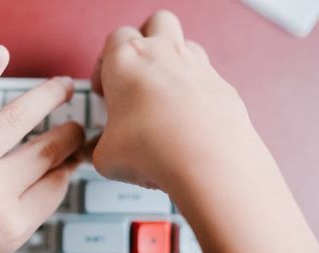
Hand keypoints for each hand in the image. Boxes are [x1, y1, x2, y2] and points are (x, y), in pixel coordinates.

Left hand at [0, 45, 83, 252]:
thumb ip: (29, 212)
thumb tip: (58, 172)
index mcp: (10, 224)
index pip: (56, 182)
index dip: (69, 163)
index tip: (74, 151)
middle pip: (45, 150)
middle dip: (68, 133)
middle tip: (73, 124)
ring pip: (15, 119)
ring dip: (46, 97)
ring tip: (63, 87)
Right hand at [91, 11, 258, 191]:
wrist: (207, 163)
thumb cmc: (154, 150)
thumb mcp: (105, 156)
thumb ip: (97, 148)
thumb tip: (95, 153)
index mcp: (126, 60)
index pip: (113, 40)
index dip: (105, 65)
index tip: (104, 92)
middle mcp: (164, 54)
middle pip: (155, 23)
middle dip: (145, 43)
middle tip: (136, 75)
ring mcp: (198, 66)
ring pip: (186, 45)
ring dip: (173, 64)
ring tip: (162, 99)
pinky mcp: (223, 86)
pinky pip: (207, 79)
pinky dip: (196, 94)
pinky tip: (187, 123)